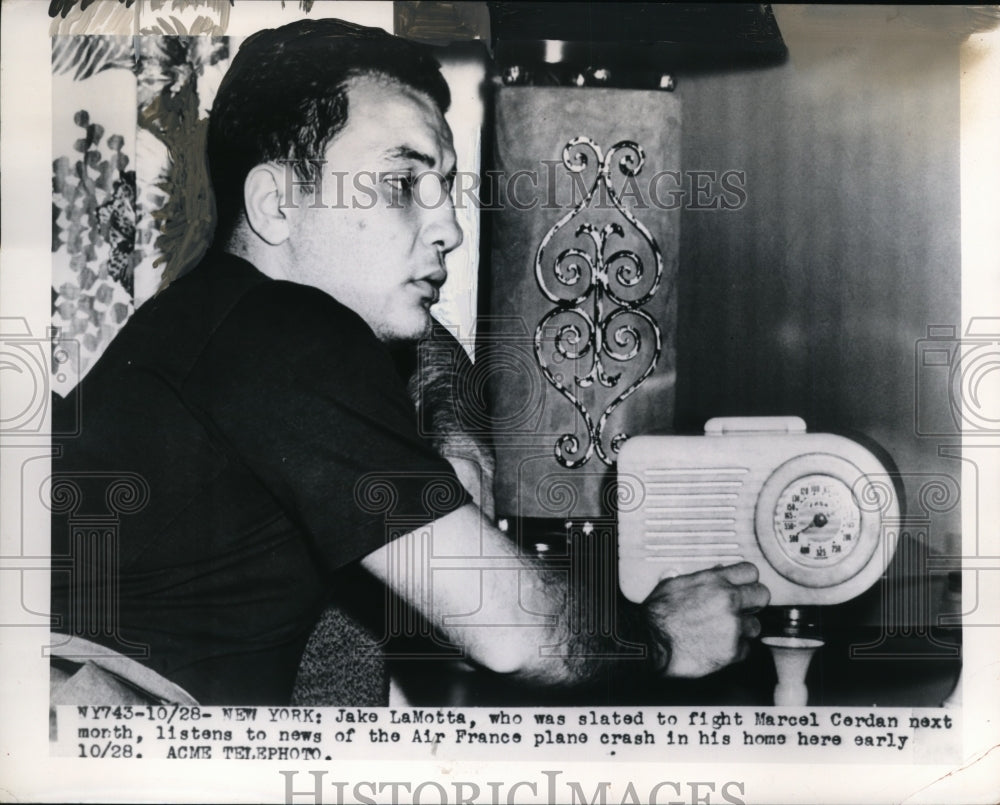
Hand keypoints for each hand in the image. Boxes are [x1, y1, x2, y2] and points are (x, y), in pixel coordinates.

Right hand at [644, 562, 769, 677]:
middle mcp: (728, 600)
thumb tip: (718, 572)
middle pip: (762, 595)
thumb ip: (702, 578)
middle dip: (754, 602)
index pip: (750, 571)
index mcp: (715, 581)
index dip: (747, 580)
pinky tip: (719, 647)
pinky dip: (735, 650)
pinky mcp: (732, 651)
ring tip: (725, 632)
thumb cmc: (658, 615)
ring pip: (756, 625)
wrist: (650, 641)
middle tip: (743, 608)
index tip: (745, 586)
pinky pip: (746, 649)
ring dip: (743, 629)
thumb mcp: (676, 584)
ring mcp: (733, 626)